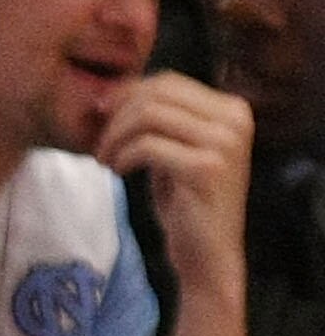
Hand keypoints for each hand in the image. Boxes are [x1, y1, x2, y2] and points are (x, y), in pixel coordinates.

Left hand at [100, 71, 252, 310]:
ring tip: (106, 161)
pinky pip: (147, 146)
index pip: (168, 81)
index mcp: (232, 109)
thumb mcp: (176, 151)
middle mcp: (234, 119)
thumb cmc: (186, 203)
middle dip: (117, 116)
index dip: (127, 93)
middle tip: (100, 145)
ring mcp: (224, 142)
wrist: (207, 254)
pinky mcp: (206, 168)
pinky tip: (118, 173)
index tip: (101, 115)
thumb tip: (114, 93)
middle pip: (156, 94)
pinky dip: (122, 156)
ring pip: (148, 116)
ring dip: (115, 137)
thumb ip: (161, 121)